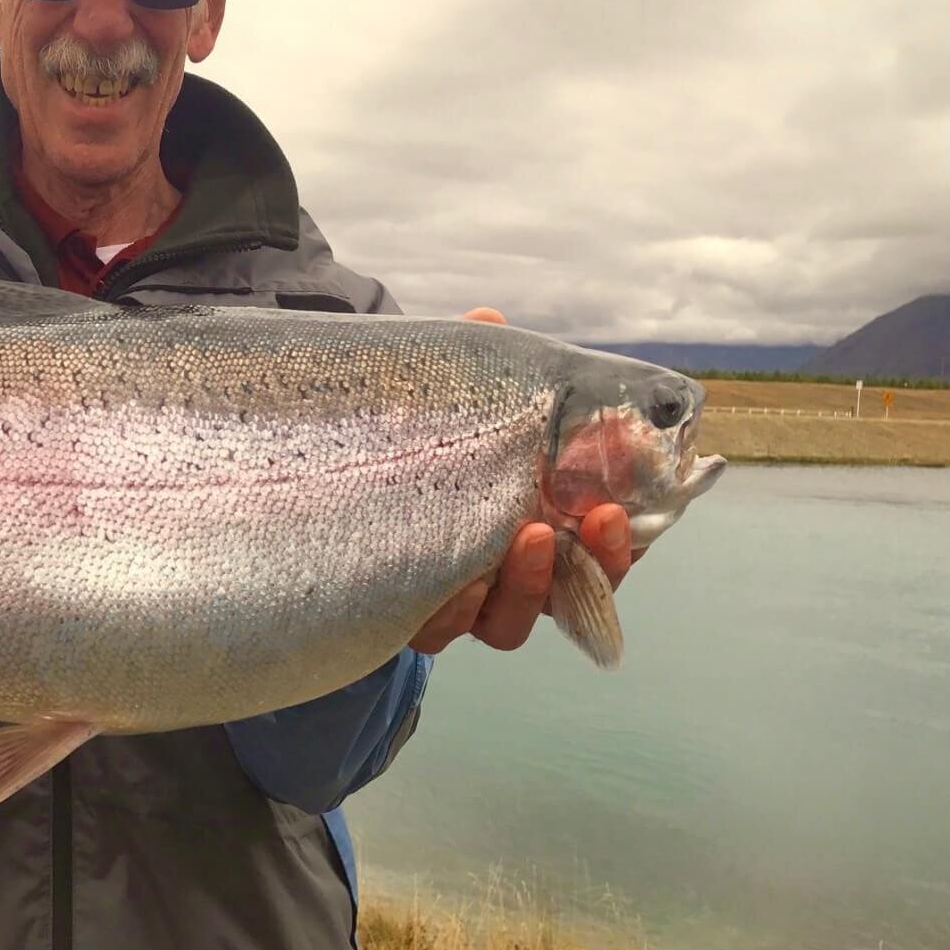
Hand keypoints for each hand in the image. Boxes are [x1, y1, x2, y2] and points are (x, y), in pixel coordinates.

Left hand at [408, 306, 643, 655]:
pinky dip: (453, 610)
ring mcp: (460, 604)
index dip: (619, 545)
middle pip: (570, 597)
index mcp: (536, 529)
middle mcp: (506, 577)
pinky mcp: (408, 620)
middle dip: (594, 566)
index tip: (619, 511)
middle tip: (595, 520)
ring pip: (508, 623)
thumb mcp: (445, 407)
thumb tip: (487, 316)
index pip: (598, 551)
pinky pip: (440, 633)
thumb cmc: (413, 446)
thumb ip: (474, 372)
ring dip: (529, 587)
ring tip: (528, 536)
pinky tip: (456, 583)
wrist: (330, 482)